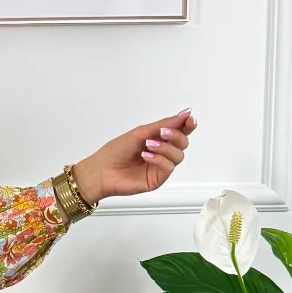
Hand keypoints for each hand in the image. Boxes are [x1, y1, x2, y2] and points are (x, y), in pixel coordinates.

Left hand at [72, 107, 195, 203]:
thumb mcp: (141, 132)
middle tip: (162, 133)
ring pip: (179, 155)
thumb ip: (164, 124)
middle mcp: (161, 152)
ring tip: (149, 145)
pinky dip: (159, 159)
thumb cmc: (115, 151)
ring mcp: (160, 166)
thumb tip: (185, 113)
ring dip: (165, 148)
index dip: (187, 124)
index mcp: (158, 139)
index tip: (189, 119)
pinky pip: (169, 167)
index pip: (180, 131)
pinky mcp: (157, 179)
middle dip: (176, 135)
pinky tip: (146, 156)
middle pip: (183, 143)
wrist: (102, 170)